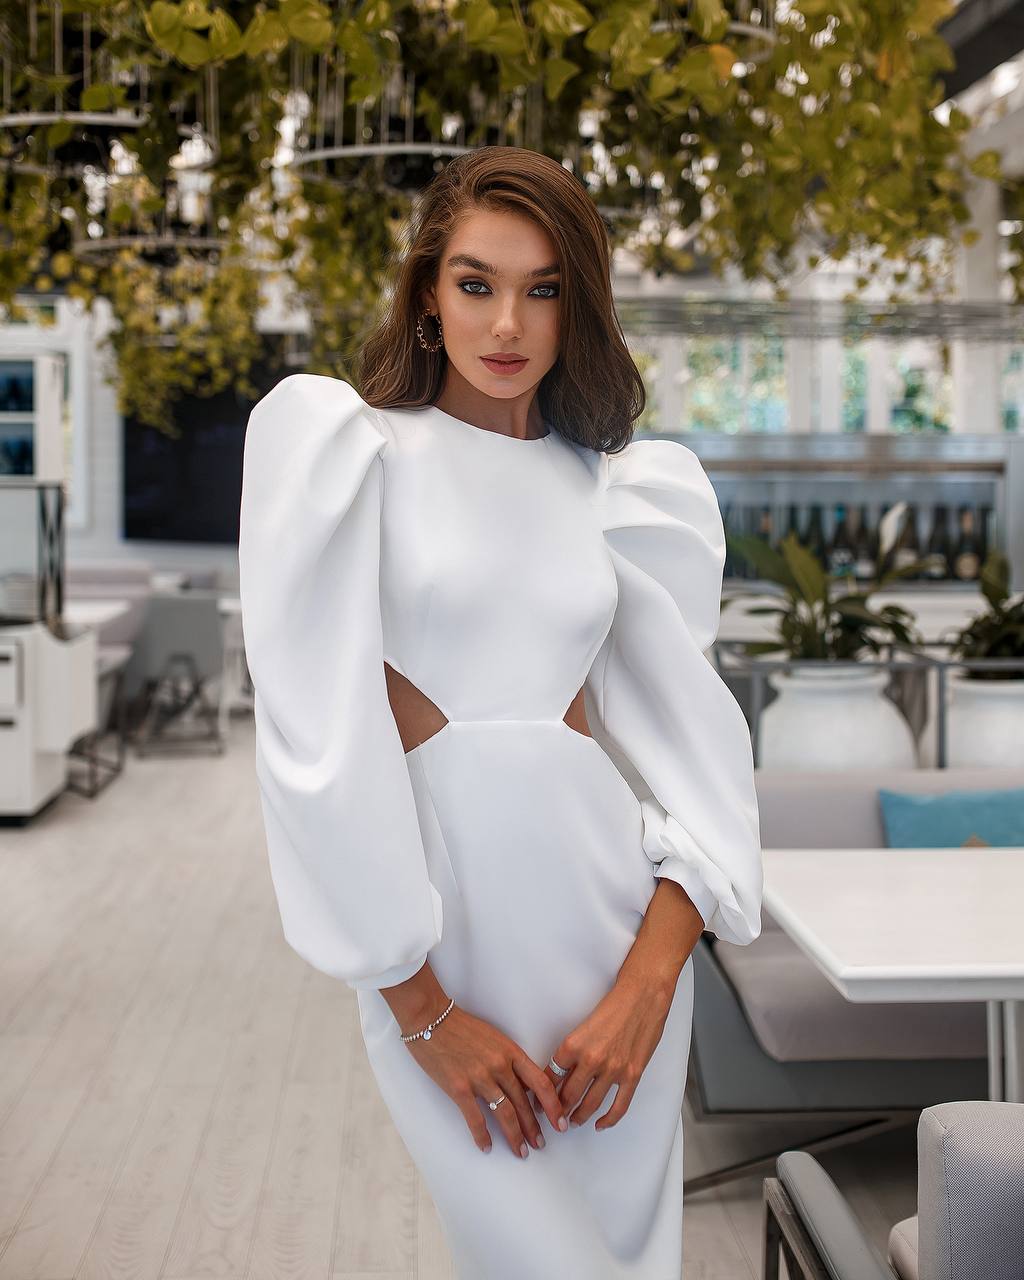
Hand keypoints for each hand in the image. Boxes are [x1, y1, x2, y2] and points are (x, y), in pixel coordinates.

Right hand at [403, 1004, 568, 1157]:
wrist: (432, 1018)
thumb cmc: (463, 1027)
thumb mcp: (495, 1039)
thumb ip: (509, 1061)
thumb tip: (523, 1087)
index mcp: (511, 1052)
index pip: (541, 1082)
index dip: (553, 1105)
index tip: (559, 1121)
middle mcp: (499, 1066)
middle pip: (524, 1103)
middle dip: (534, 1128)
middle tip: (540, 1144)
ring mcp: (479, 1077)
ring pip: (505, 1114)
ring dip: (515, 1136)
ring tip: (521, 1151)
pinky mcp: (459, 1088)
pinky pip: (476, 1118)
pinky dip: (482, 1136)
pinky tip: (486, 1147)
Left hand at [543, 974, 673, 1130]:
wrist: (643, 995)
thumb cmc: (614, 1004)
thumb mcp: (584, 1025)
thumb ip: (574, 1049)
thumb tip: (562, 1069)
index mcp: (573, 1044)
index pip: (550, 1077)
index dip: (542, 1093)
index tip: (538, 1102)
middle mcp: (591, 1060)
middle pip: (568, 1095)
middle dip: (557, 1111)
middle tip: (552, 1118)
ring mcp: (613, 1070)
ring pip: (590, 1104)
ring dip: (579, 1117)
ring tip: (572, 1122)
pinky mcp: (632, 1075)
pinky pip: (618, 1107)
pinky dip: (608, 1120)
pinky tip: (599, 1125)